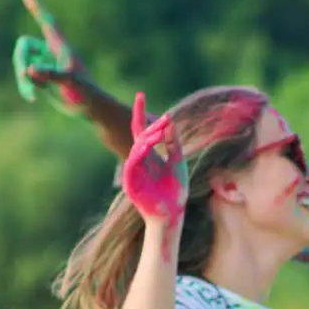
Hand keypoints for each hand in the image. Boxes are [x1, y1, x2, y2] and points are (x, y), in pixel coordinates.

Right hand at [12, 0, 96, 115]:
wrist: (90, 108)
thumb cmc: (86, 92)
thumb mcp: (68, 82)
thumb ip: (49, 74)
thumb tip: (28, 70)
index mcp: (60, 46)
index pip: (47, 23)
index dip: (37, 9)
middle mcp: (50, 52)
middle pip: (24, 46)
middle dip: (20, 61)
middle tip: (24, 77)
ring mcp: (44, 64)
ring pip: (22, 63)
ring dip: (23, 78)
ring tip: (32, 96)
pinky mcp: (41, 78)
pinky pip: (25, 76)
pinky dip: (26, 87)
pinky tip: (33, 98)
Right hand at [123, 92, 188, 222]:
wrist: (172, 214)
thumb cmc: (175, 190)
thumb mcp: (177, 162)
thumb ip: (173, 143)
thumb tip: (169, 121)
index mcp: (149, 155)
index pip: (142, 130)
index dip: (140, 113)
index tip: (140, 95)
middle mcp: (138, 160)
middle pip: (139, 137)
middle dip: (148, 127)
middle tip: (162, 121)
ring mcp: (133, 171)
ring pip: (136, 150)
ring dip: (146, 140)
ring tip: (157, 133)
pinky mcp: (131, 184)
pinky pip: (131, 166)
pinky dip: (137, 155)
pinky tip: (145, 147)